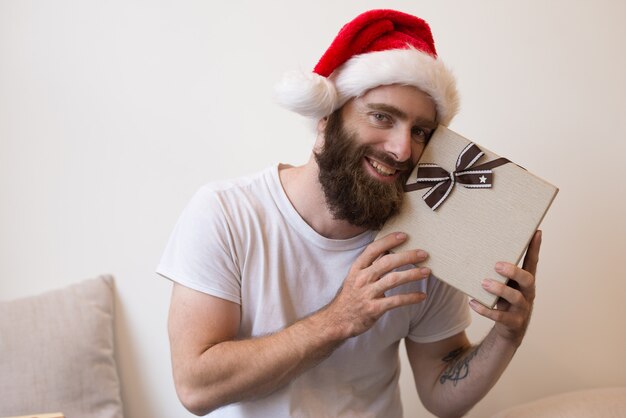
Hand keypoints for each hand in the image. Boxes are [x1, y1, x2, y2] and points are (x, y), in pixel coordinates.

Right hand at [321, 232, 429, 339]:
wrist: (338, 320)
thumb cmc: (350, 296)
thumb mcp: (355, 277)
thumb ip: (371, 264)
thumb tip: (387, 249)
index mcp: (357, 268)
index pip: (372, 249)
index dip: (388, 241)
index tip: (404, 235)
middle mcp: (362, 278)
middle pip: (387, 262)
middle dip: (407, 256)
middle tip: (423, 254)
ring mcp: (368, 294)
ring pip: (393, 280)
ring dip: (412, 274)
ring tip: (427, 271)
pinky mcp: (374, 309)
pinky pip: (396, 301)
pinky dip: (410, 297)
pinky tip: (422, 296)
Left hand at [469, 230, 542, 345]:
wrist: (508, 331)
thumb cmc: (504, 301)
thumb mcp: (505, 285)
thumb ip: (498, 272)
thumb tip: (478, 249)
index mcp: (526, 282)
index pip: (533, 262)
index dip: (535, 248)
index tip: (536, 232)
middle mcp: (527, 294)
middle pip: (528, 280)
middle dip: (514, 271)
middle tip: (497, 265)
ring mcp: (522, 309)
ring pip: (516, 298)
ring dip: (500, 289)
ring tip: (484, 283)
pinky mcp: (513, 322)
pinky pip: (500, 317)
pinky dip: (485, 310)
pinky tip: (473, 303)